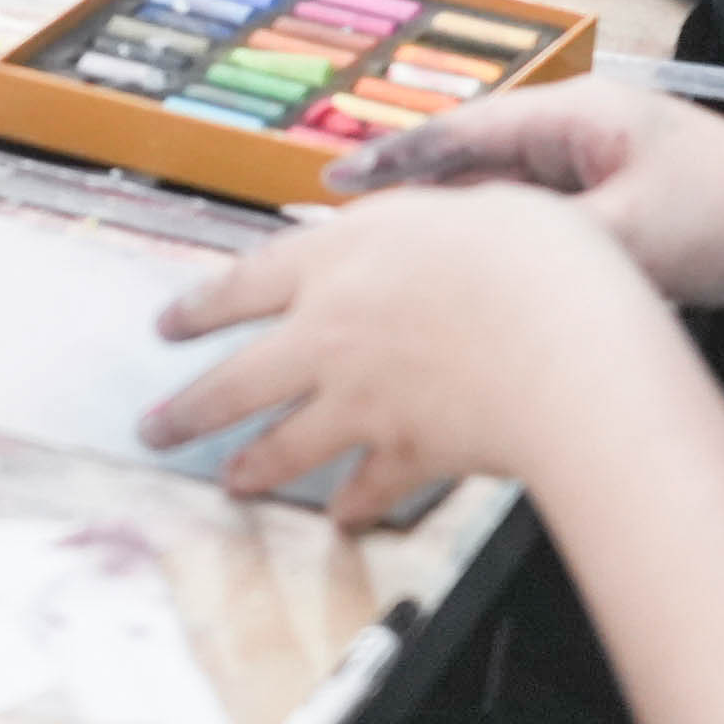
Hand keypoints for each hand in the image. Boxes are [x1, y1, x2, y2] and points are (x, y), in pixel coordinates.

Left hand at [144, 179, 686, 526]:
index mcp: (337, 259)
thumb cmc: (532, 261)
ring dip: (254, 467)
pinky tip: (343, 518)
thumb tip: (418, 232)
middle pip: (238, 379)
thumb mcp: (471, 205)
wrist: (567, 349)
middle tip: (155, 429)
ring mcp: (362, 401)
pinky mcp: (407, 453)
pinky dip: (354, 505)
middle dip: (190, 410)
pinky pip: (368, 486)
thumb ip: (423, 225)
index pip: (244, 283)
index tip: (166, 327)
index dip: (199, 307)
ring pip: (286, 443)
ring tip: (231, 485)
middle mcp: (330, 332)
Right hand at [321, 79, 723, 326]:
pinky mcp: (628, 214)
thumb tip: (470, 260)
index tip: (334, 183)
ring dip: (461, 228)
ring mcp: (607, 173)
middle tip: (345, 234)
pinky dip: (507, 250)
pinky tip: (474, 284)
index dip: (396, 159)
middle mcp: (586, 133)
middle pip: (478, 163)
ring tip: (393, 263)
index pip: (466, 131)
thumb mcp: (637, 236)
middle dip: (414, 195)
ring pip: (509, 200)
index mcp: (582, 113)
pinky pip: (544, 229)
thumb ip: (547, 243)